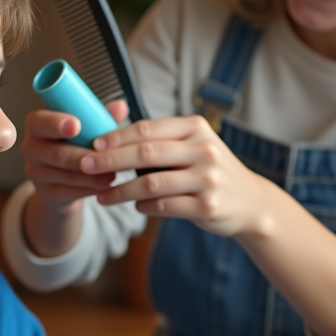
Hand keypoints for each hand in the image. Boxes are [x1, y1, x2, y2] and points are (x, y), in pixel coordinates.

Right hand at [21, 99, 130, 215]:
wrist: (66, 177)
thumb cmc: (77, 143)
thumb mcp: (88, 127)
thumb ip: (101, 117)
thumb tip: (120, 106)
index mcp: (37, 124)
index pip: (39, 121)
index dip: (56, 123)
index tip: (77, 125)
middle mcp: (30, 147)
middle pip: (56, 153)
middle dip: (83, 156)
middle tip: (105, 157)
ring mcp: (35, 172)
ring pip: (64, 174)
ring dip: (90, 175)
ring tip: (112, 174)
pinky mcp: (45, 192)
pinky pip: (68, 192)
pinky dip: (89, 189)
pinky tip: (105, 187)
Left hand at [80, 115, 277, 238]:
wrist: (251, 202)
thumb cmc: (211, 170)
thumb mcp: (194, 146)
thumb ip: (162, 140)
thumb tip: (111, 136)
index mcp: (196, 129)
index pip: (147, 129)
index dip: (116, 136)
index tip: (92, 143)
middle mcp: (204, 151)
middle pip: (145, 153)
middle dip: (110, 160)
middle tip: (84, 165)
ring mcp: (207, 180)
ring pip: (150, 184)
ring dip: (120, 190)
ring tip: (101, 196)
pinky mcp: (207, 207)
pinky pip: (163, 206)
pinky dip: (143, 206)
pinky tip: (133, 205)